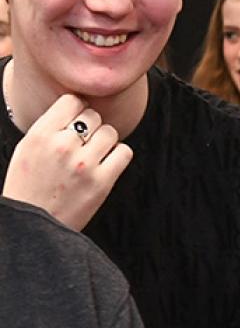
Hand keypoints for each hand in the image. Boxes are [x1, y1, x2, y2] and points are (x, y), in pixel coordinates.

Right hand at [2, 95, 131, 230]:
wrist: (33, 226)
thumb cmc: (28, 188)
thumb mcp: (27, 150)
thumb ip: (49, 128)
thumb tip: (76, 107)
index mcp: (39, 135)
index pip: (71, 101)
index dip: (77, 108)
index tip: (77, 118)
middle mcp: (62, 146)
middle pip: (93, 116)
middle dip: (90, 127)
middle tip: (83, 143)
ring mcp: (84, 164)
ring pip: (110, 132)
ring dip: (105, 141)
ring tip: (93, 154)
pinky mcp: (102, 181)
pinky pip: (124, 152)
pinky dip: (118, 155)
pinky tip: (106, 164)